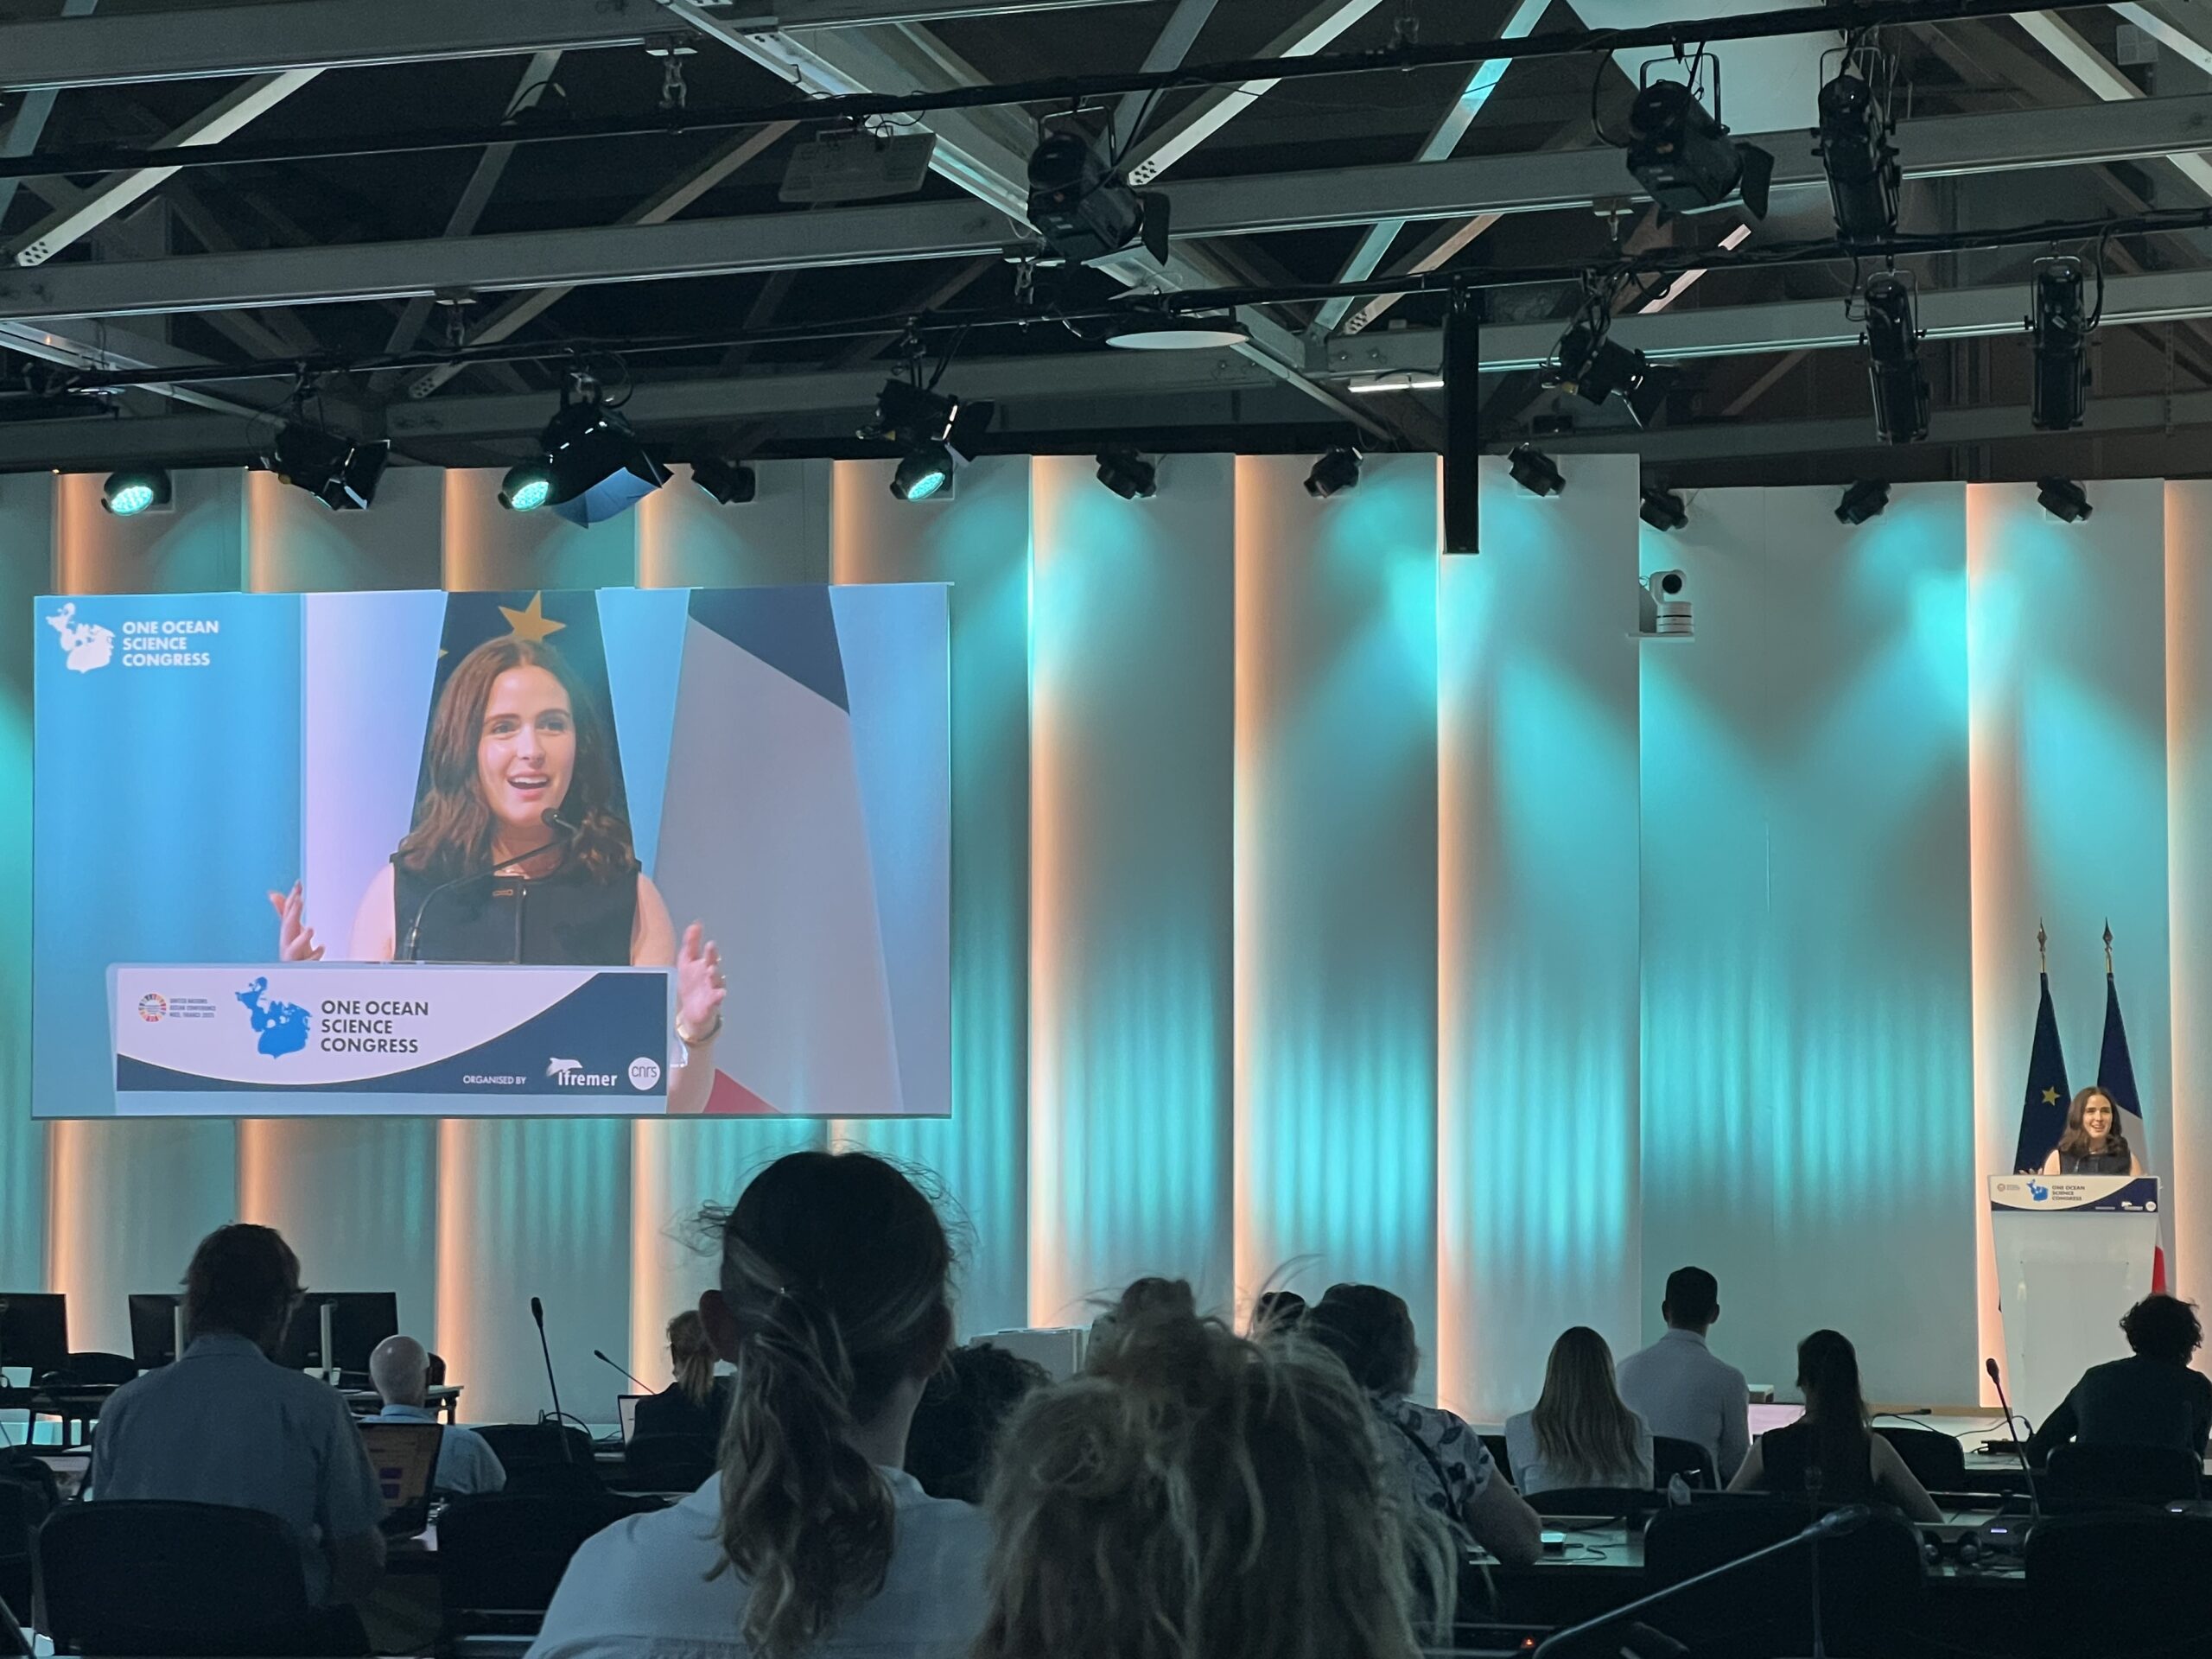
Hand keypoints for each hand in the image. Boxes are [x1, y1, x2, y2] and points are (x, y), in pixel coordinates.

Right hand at [267, 882, 323, 960]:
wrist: (297, 975)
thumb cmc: (295, 951)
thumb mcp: (291, 930)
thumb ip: (285, 911)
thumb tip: (272, 894)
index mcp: (287, 934)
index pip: (287, 914)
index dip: (292, 900)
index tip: (298, 885)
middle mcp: (287, 944)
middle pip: (288, 927)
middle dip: (292, 913)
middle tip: (300, 899)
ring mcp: (294, 956)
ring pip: (294, 948)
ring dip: (302, 939)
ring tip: (310, 929)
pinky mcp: (303, 967)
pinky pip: (307, 963)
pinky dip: (314, 955)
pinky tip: (322, 947)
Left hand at [675, 922, 724, 1039]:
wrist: (692, 1011)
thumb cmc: (691, 983)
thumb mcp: (687, 962)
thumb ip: (691, 943)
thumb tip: (696, 924)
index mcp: (704, 964)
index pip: (707, 954)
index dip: (707, 947)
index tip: (707, 940)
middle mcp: (711, 975)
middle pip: (713, 963)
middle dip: (712, 956)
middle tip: (710, 947)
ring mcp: (712, 989)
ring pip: (716, 980)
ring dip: (714, 974)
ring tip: (711, 969)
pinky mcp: (712, 1003)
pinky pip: (716, 999)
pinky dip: (719, 996)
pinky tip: (720, 993)